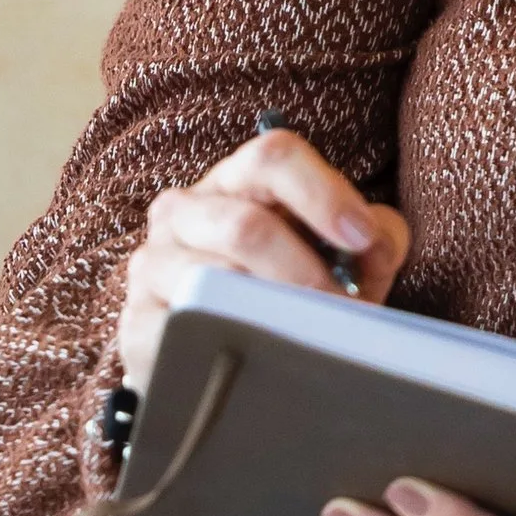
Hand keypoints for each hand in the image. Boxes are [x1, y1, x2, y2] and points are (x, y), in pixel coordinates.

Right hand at [116, 127, 411, 392]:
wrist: (216, 358)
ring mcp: (154, 263)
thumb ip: (374, 240)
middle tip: (346, 313)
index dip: (324, 194)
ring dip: (279, 312)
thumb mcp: (339, 260)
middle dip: (308, 273)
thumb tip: (376, 243)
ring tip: (316, 339)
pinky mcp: (138, 320)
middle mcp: (186, 211)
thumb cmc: (288, 293)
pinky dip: (237, 338)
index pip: (274, 156)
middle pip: (247, 224)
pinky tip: (265, 355)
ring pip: (219, 278)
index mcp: (237, 181)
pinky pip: (188, 325)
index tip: (361, 238)